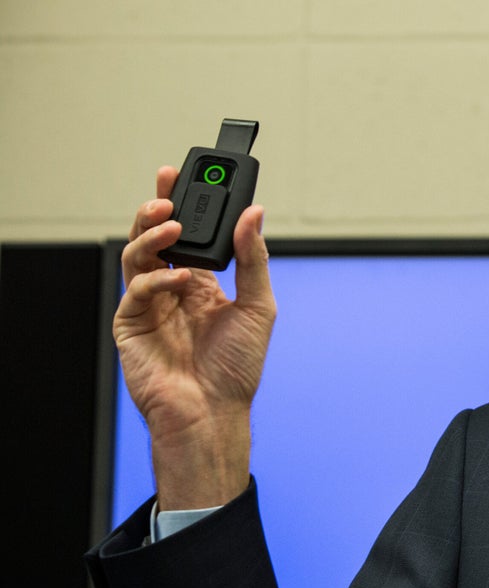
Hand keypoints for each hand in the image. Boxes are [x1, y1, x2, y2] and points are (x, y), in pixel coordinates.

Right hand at [114, 167, 276, 509]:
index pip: (188, 234)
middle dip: (159, 208)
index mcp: (201, 283)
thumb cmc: (238, 366)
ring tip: (171, 223)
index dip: (183, 204)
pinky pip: (136, 290)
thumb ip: (253, 259)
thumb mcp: (259, 306)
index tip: (186, 175)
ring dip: (151, 234)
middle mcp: (172, 289)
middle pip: (155, 236)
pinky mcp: (131, 324)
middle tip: (167, 187)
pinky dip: (157, 278)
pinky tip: (179, 279)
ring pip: (137, 254)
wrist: (215, 412)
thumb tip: (255, 213)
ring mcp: (149, 305)